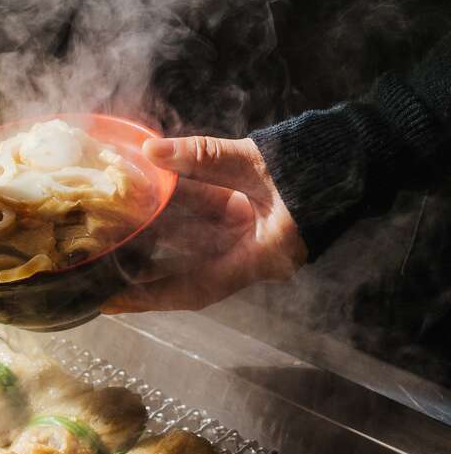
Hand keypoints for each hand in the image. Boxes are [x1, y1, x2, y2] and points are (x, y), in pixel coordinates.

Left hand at [103, 136, 307, 312]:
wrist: (352, 156)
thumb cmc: (311, 165)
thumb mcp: (255, 162)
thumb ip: (204, 157)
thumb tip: (151, 151)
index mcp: (259, 256)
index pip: (197, 288)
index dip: (153, 298)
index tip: (115, 302)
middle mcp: (249, 256)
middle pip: (187, 273)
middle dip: (144, 273)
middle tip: (99, 272)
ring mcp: (247, 238)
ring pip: (191, 245)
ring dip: (155, 239)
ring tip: (110, 238)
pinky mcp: (246, 219)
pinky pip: (205, 222)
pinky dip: (176, 213)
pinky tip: (145, 202)